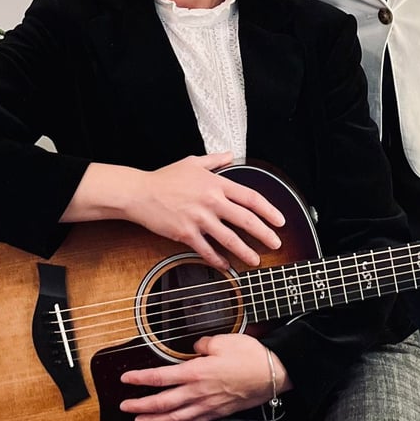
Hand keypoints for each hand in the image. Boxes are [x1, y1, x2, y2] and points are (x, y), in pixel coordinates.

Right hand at [64, 152, 284, 267]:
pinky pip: (206, 250)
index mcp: (216, 183)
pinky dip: (218, 260)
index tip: (280, 220)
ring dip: (246, 251)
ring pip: (229, 238)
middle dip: (265, 234)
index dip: (269, 210)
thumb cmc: (165, 178)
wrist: (139, 193)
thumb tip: (230, 154)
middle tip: (276, 244)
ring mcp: (199, 219)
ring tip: (256, 260)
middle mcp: (211, 201)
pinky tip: (226, 266)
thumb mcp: (192, 162)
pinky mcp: (186, 233)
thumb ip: (214, 160)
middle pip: (246, 220)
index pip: (250, 197)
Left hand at [119, 334, 289, 420]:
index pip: (160, 378)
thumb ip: (202, 345)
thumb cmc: (251, 356)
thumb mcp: (223, 340)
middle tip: (124, 407)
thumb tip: (193, 349)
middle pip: (162, 403)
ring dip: (154, 420)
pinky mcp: (218, 412)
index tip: (125, 379)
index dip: (139, 379)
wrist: (274, 373)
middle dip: (140, 406)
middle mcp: (199, 392)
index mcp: (197, 372)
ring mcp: (208, 405)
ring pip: (175, 418)